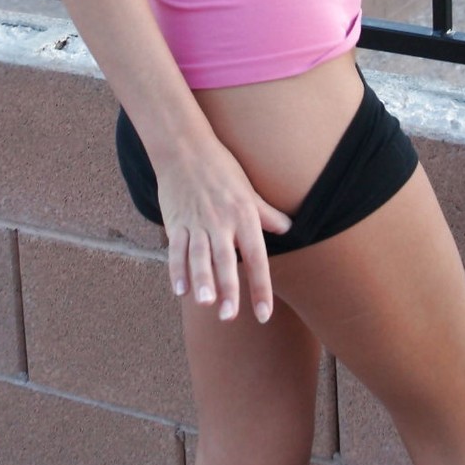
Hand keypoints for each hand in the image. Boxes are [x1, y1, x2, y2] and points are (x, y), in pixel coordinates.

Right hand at [157, 138, 291, 323]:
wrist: (185, 147)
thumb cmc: (221, 168)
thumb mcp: (248, 190)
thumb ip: (267, 214)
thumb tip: (289, 229)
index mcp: (243, 215)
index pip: (256, 257)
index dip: (260, 287)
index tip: (263, 314)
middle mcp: (221, 221)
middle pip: (226, 260)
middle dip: (228, 289)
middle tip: (229, 316)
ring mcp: (196, 222)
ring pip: (199, 256)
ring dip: (202, 280)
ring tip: (205, 303)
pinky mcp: (175, 220)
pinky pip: (176, 248)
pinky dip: (176, 269)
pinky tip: (179, 289)